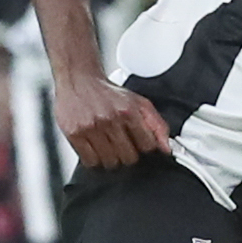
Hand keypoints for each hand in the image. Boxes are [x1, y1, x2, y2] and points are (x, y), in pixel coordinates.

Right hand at [54, 75, 169, 168]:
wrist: (80, 81)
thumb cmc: (109, 94)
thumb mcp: (139, 103)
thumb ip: (157, 125)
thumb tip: (167, 148)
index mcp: (129, 111)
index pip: (147, 145)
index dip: (146, 147)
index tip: (141, 145)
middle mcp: (110, 119)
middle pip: (128, 157)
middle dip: (129, 154)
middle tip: (124, 146)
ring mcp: (91, 127)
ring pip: (110, 161)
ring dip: (112, 159)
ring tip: (110, 147)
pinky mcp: (74, 134)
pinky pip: (89, 161)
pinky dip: (95, 159)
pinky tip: (96, 148)